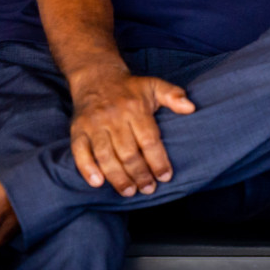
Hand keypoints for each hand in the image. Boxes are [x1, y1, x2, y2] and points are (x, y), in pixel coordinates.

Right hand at [68, 68, 195, 196]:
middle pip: (128, 152)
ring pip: (106, 156)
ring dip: (118, 177)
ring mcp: (94, 125)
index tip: (165, 176)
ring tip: (130, 192)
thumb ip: (174, 95)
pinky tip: (98, 183)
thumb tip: (191, 107)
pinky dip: (87, 169)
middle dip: (140, 174)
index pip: (149, 140)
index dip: (158, 160)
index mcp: (135, 109)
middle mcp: (114, 118)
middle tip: (148, 189)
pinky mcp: (78, 131)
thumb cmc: (130, 87)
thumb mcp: (155, 85)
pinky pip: (80, 152)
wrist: (96, 77)